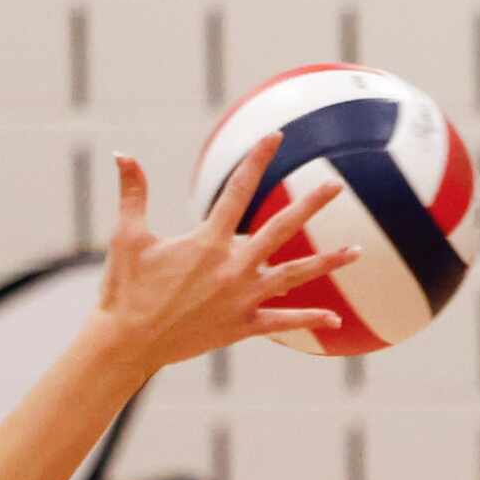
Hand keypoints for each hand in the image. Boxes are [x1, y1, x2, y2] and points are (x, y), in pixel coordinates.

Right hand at [87, 134, 357, 373]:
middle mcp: (232, 267)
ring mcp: (241, 298)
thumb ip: (132, 193)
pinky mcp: (242, 327)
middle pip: (281, 228)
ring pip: (294, 275)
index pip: (238, 190)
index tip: (276, 136)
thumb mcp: (127, 236)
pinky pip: (283, 322)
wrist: (128, 343)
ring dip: (327, 262)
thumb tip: (122, 154)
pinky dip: (309, 320)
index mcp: (207, 241)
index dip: (258, 160)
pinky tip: (336, 319)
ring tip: (357, 250)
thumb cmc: (125, 290)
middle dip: (310, 204)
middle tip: (335, 184)